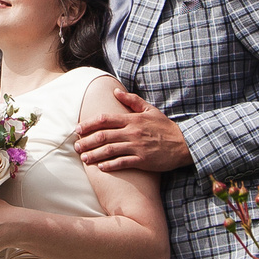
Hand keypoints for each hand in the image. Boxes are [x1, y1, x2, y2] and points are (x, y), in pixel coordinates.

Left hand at [75, 86, 191, 172]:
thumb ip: (132, 100)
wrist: (183, 144)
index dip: (89, 124)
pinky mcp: (142, 160)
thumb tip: (115, 91)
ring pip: (110, 150)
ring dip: (95, 154)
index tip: (78, 129)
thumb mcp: (150, 109)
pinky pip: (122, 163)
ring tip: (84, 158)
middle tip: (76, 146)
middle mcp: (132, 132)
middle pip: (103, 135)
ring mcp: (137, 147)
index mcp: (132, 119)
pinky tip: (101, 167)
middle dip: (87, 141)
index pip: (105, 119)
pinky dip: (110, 165)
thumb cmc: (164, 127)